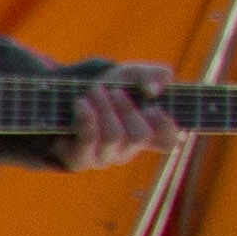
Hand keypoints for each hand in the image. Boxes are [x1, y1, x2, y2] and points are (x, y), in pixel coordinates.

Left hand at [59, 63, 185, 173]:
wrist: (68, 99)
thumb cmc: (110, 88)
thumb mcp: (134, 74)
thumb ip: (153, 74)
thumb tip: (154, 89)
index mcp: (149, 133)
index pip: (168, 141)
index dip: (165, 126)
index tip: (153, 107)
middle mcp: (129, 150)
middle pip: (140, 136)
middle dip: (126, 109)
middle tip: (113, 91)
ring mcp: (105, 158)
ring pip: (114, 137)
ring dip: (104, 108)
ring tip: (94, 91)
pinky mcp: (80, 161)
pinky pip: (88, 141)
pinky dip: (86, 117)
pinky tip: (81, 103)